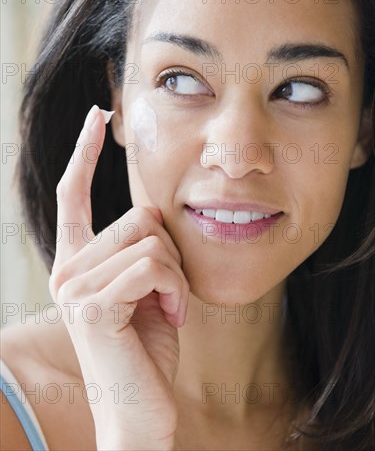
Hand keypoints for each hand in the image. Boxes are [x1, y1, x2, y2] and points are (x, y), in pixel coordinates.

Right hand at [49, 105, 189, 449]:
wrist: (142, 407)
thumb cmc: (148, 344)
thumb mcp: (147, 284)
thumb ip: (141, 244)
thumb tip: (154, 208)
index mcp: (77, 262)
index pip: (72, 193)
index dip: (84, 152)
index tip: (98, 116)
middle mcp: (66, 271)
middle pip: (138, 215)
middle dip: (169, 251)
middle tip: (168, 291)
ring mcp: (75, 289)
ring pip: (150, 238)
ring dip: (176, 274)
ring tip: (168, 306)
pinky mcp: (94, 308)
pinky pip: (153, 265)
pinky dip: (176, 289)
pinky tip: (172, 316)